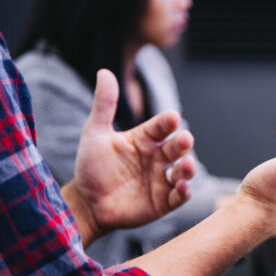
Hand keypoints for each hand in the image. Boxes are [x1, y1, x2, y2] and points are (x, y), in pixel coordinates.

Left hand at [64, 69, 195, 244]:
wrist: (86, 203)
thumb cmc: (91, 167)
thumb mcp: (95, 134)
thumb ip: (104, 105)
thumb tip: (104, 72)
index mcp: (145, 139)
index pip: (161, 126)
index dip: (167, 122)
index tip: (171, 117)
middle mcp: (158, 158)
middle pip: (177, 148)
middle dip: (183, 143)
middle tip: (185, 139)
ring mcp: (162, 180)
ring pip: (183, 171)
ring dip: (188, 168)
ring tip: (187, 165)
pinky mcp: (163, 202)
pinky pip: (179, 196)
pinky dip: (184, 192)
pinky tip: (182, 187)